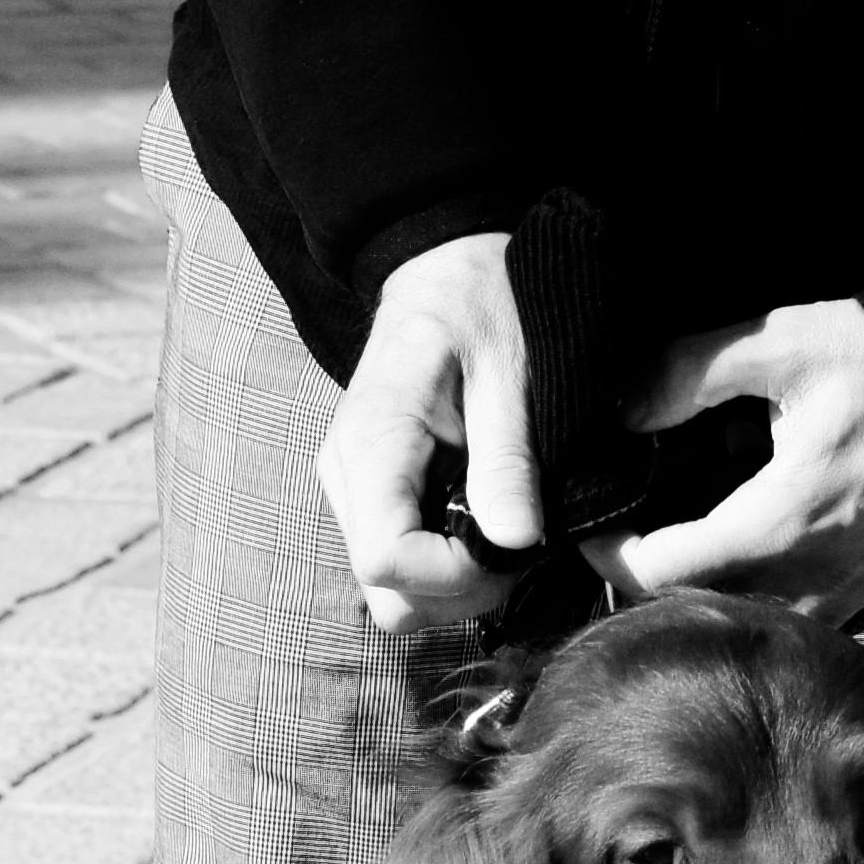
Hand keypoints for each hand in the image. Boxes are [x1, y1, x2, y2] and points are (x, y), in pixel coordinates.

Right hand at [313, 231, 543, 635]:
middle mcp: (347, 476)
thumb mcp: (509, 370)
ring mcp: (353, 491)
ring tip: (501, 531)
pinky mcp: (370, 497)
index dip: (452, 574)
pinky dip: (445, 568)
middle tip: (513, 547)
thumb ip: (508, 458)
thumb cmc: (481, 305)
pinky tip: (480, 522)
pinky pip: (400, 566)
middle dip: (457, 590)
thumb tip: (516, 541)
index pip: (387, 560)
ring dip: (454, 585)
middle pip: (386, 593)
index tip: (508, 546)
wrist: (444, 270)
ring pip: (391, 593)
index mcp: (373, 441)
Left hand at [595, 301, 863, 619]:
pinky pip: (806, 617)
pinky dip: (766, 598)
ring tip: (682, 549)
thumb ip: (689, 374)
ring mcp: (855, 593)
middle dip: (653, 582)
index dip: (610, 556)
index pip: (663, 574)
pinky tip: (753, 556)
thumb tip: (622, 409)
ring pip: (757, 624)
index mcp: (779, 526)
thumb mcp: (782, 344)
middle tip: (623, 540)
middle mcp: (816, 579)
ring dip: (712, 596)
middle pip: (703, 610)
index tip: (589, 528)